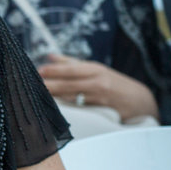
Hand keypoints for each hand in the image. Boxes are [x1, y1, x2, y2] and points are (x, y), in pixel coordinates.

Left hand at [38, 55, 158, 121]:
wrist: (141, 102)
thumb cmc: (113, 83)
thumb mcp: (96, 70)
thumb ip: (71, 63)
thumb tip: (49, 56)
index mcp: (95, 70)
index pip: (71, 69)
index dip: (54, 71)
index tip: (37, 71)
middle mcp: (97, 83)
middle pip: (68, 84)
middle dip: (49, 85)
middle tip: (29, 86)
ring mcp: (99, 99)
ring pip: (71, 99)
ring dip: (53, 98)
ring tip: (35, 97)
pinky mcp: (101, 113)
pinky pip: (78, 111)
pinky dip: (65, 110)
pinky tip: (50, 111)